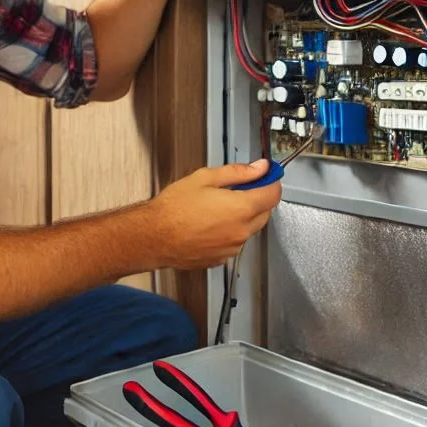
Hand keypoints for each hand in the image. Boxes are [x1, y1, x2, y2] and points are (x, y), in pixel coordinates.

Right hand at [144, 160, 281, 269]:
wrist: (154, 236)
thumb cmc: (174, 209)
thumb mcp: (205, 178)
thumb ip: (238, 172)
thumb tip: (258, 168)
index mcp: (241, 208)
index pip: (273, 194)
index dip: (272, 181)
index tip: (267, 175)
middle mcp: (241, 231)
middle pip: (265, 212)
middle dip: (257, 198)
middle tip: (239, 187)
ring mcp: (232, 248)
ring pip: (249, 228)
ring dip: (242, 216)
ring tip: (215, 207)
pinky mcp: (221, 258)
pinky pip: (234, 241)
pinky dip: (229, 231)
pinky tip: (209, 223)